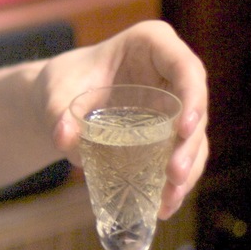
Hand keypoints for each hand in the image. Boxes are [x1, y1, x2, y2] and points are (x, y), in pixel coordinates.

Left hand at [39, 21, 207, 218]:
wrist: (61, 97)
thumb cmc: (64, 80)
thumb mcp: (55, 91)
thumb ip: (57, 112)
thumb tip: (65, 140)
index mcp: (152, 44)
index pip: (185, 67)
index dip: (193, 97)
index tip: (182, 129)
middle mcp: (171, 72)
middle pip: (195, 108)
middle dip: (189, 145)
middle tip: (173, 174)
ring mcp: (174, 103)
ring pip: (194, 137)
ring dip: (187, 171)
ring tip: (168, 201)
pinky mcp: (169, 131)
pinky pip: (180, 155)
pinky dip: (174, 182)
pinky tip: (164, 205)